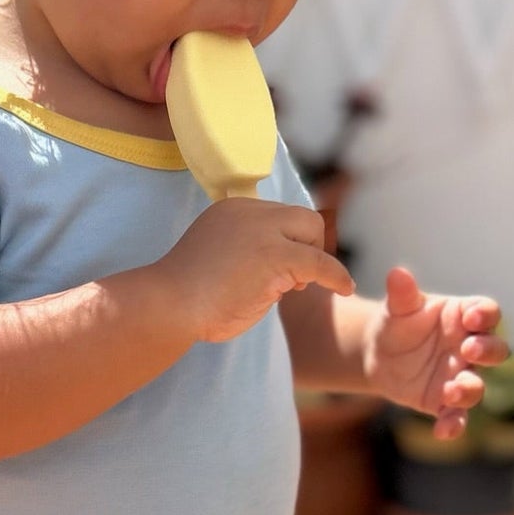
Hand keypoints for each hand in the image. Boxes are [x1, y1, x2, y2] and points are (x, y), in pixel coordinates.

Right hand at [161, 198, 355, 344]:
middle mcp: (250, 212)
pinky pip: (320, 262)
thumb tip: (285, 273)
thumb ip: (246, 253)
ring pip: (313, 231)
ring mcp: (263, 231)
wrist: (169, 305)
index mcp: (232, 209)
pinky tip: (344, 289)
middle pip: (302, 217)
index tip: (285, 269)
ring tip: (293, 289)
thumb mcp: (217, 257)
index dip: (288, 242)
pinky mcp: (276, 255)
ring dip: (314, 260)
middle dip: (308, 245)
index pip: (279, 216)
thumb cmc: (185, 295)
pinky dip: (336, 276)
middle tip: (295, 279)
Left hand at [364, 266, 506, 440]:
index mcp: (463, 316)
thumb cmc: (397, 323)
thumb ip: (401, 294)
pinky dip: (454, 425)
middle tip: (469, 349)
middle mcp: (468, 347)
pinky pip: (457, 416)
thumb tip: (397, 274)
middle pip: (495, 350)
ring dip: (470, 389)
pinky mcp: (445, 402)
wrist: (379, 353)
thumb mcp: (397, 308)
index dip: (485, 315)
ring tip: (451, 390)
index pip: (487, 312)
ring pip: (478, 385)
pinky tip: (443, 431)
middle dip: (488, 350)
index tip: (472, 318)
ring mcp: (460, 375)